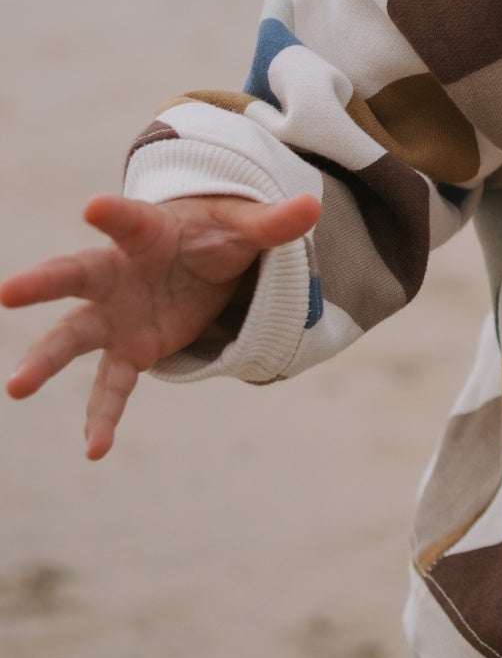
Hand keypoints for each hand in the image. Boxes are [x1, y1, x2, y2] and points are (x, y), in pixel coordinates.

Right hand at [2, 192, 319, 459]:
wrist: (202, 260)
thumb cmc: (216, 236)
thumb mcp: (247, 229)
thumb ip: (274, 223)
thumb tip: (314, 207)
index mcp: (147, 233)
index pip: (128, 219)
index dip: (113, 213)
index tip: (92, 206)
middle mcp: (118, 272)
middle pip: (75, 274)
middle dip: (42, 282)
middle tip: (6, 292)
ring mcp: (116, 315)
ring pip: (74, 335)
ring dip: (45, 359)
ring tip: (15, 386)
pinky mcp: (130, 350)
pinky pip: (110, 386)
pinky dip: (103, 417)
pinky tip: (94, 451)